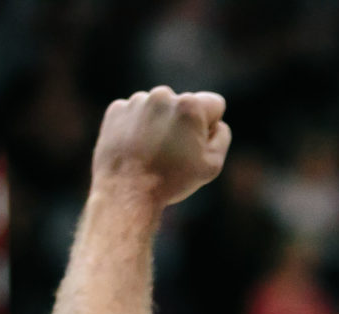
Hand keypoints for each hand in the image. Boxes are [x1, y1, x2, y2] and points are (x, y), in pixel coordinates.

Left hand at [92, 87, 231, 206]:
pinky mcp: (116, 110)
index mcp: (191, 105)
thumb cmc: (172, 180)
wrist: (127, 193)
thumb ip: (222, 136)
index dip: (210, 127)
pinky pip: (135, 114)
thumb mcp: (213, 165)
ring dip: (159, 125)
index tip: (197, 145)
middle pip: (183, 105)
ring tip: (152, 153)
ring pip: (158, 109)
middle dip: (182, 123)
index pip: (214, 105)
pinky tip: (136, 150)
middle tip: (173, 153)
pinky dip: (136, 128)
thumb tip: (215, 124)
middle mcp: (163, 95)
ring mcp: (137, 101)